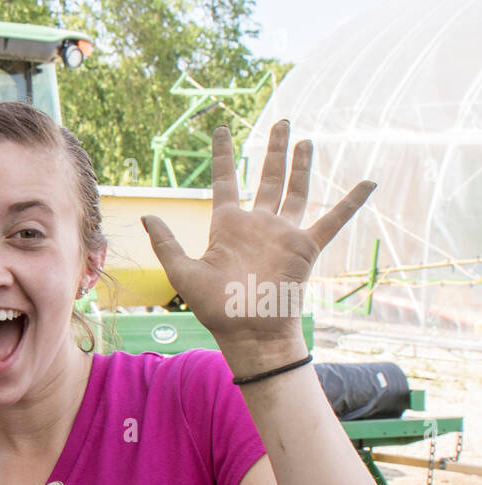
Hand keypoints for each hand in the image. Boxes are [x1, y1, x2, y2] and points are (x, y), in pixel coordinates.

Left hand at [142, 120, 374, 372]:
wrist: (249, 332)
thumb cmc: (215, 308)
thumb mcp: (183, 273)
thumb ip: (166, 243)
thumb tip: (146, 215)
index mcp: (227, 226)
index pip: (226, 180)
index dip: (224, 155)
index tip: (222, 129)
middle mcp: (257, 224)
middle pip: (267, 177)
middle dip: (274, 149)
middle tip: (282, 121)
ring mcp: (283, 233)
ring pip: (295, 189)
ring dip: (301, 165)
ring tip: (305, 139)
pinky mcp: (305, 246)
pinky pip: (333, 219)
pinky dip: (352, 201)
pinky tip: (370, 181)